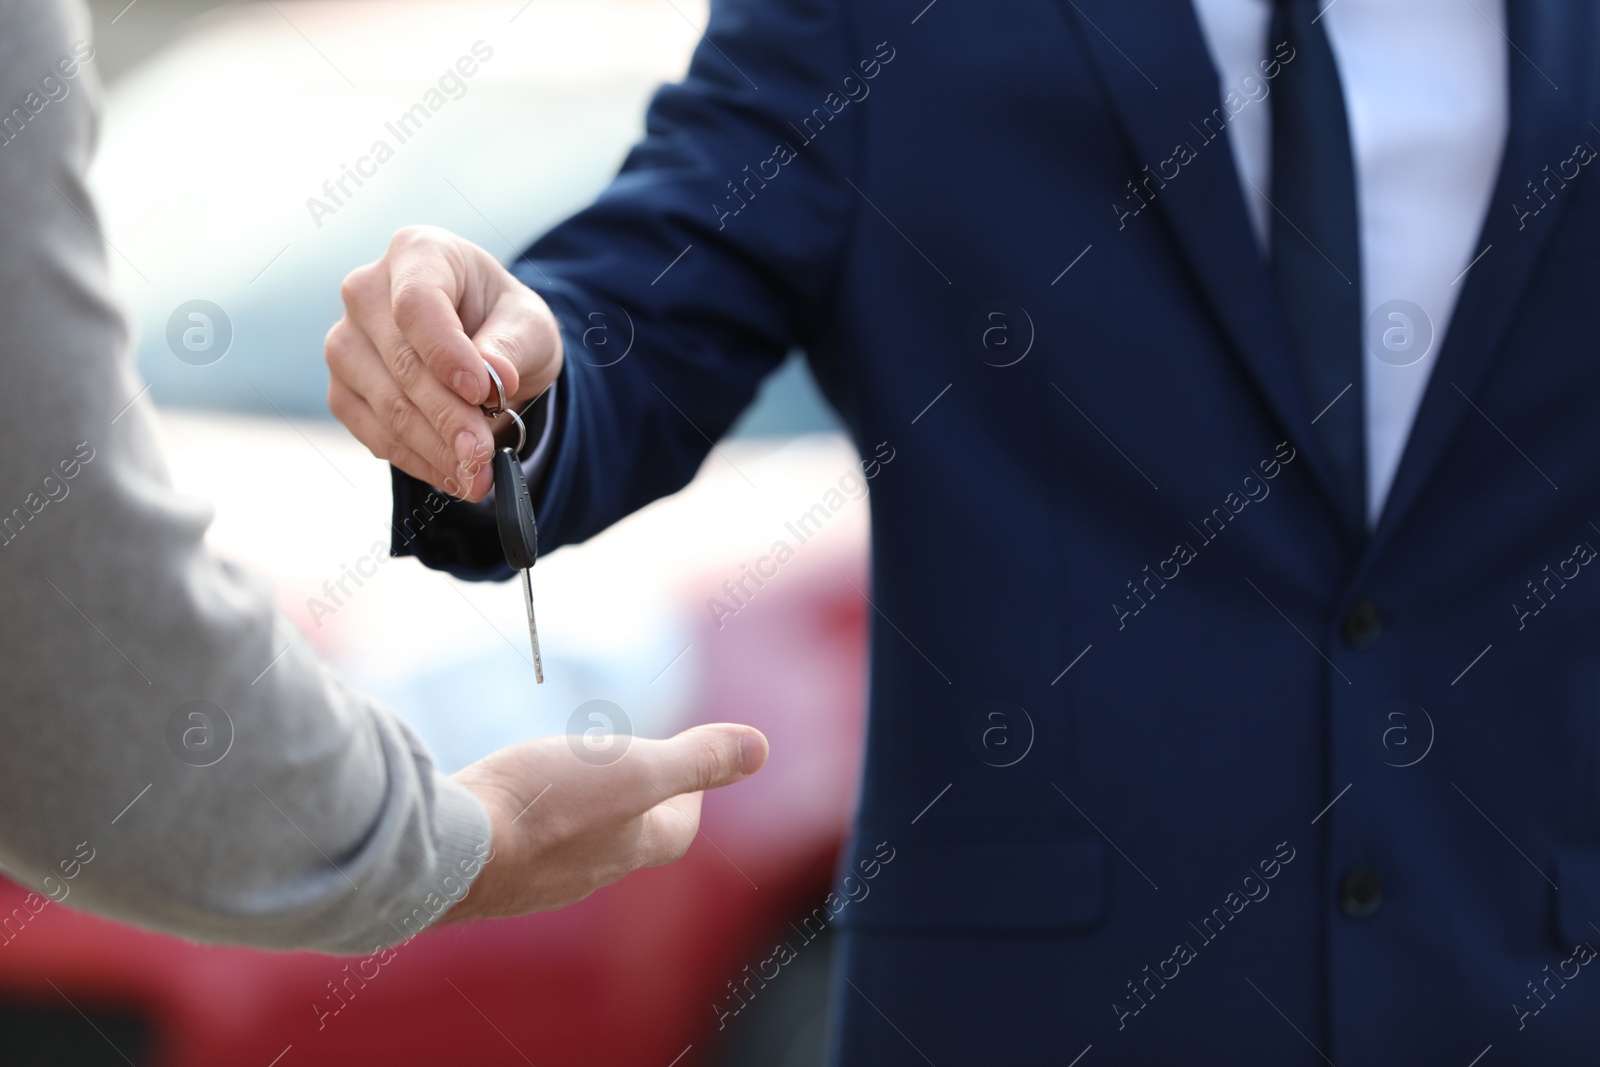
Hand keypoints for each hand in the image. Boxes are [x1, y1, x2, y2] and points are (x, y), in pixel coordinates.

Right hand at [325, 225, 563, 501]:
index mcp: (419, 253)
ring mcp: (346, 341)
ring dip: (434, 449)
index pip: (418, 303)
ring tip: (476, 475)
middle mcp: (367, 291)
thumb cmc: (505, 323)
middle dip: (449, 418)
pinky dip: (416, 460)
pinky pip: (374, 433)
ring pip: (386, 405)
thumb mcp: (529, 324)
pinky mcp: (343, 389)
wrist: (484, 348)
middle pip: (402, 362)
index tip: (481, 391)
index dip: (446, 352)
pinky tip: (451, 474)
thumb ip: (512, 344)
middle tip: (484, 455)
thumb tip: (493, 377)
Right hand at [439, 724, 768, 922]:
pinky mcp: (490, 872)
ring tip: (571, 776)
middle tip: (632, 765)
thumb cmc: (546, 808)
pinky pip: (523, 845)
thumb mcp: (634, 770)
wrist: (449, 855)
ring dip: (581, 811)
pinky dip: (530, 820)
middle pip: (628, 839)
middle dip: (637, 802)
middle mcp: (587, 873)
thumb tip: (761, 748)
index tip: (689, 766)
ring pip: (573, 844)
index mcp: (630, 847)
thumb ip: (696, 760)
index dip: (692, 793)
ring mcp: (535, 879)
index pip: (678, 828)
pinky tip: (511, 802)